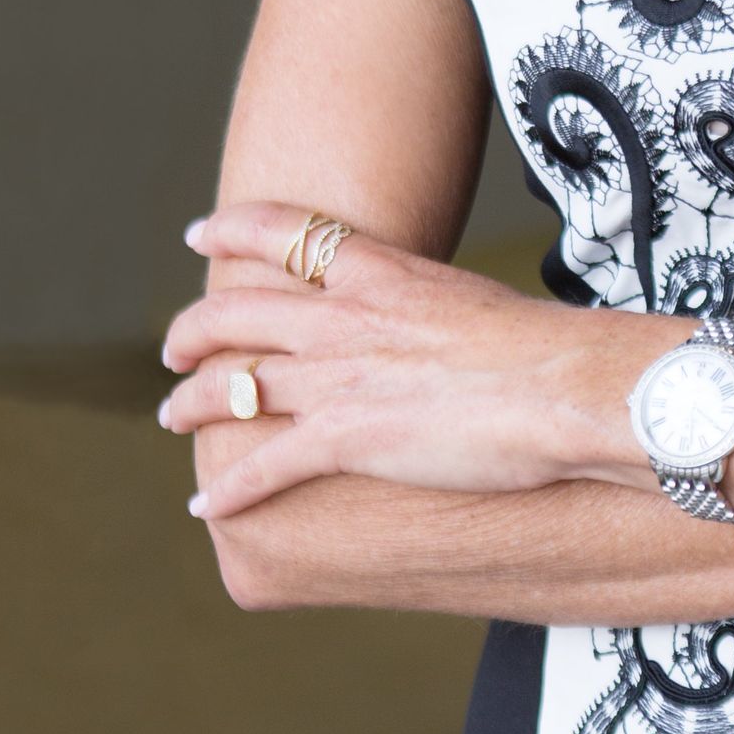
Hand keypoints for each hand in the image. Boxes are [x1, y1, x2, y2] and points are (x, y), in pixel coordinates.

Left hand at [158, 203, 661, 519]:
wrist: (561, 387)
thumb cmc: (540, 347)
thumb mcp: (469, 301)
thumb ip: (425, 306)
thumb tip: (424, 322)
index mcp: (379, 271)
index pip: (281, 233)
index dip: (230, 228)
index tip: (199, 232)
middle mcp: (343, 318)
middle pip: (234, 311)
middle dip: (191, 330)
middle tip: (172, 347)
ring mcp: (337, 377)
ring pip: (231, 386)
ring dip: (191, 404)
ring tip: (172, 416)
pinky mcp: (344, 438)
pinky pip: (261, 466)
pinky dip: (228, 490)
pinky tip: (207, 505)